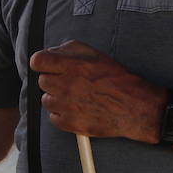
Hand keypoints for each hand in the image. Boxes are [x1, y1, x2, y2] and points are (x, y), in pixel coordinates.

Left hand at [29, 41, 165, 142]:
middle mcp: (67, 85)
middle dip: (54, 81)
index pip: (38, 61)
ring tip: (76, 97)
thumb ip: (69, 49)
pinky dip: (62, 115)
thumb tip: (52, 52)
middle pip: (42, 81)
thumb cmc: (116, 80)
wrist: (134, 108)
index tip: (47, 66)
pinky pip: (53, 117)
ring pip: (46, 100)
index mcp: (72, 65)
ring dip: (57, 98)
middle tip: (70, 83)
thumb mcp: (95, 55)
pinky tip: (77, 110)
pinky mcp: (69, 123)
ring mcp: (67, 105)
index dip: (41, 63)